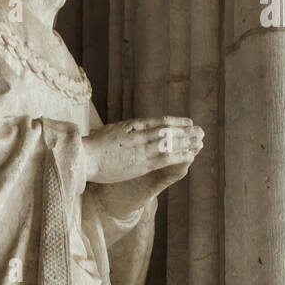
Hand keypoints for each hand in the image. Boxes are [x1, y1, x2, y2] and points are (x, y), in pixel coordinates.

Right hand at [84, 117, 203, 184]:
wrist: (84, 157)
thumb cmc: (89, 146)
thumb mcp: (107, 132)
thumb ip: (119, 131)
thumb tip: (120, 129)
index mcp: (131, 126)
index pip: (159, 122)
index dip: (175, 122)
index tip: (187, 122)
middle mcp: (139, 134)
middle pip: (169, 130)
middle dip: (186, 131)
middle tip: (200, 130)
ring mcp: (142, 148)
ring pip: (171, 142)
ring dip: (188, 141)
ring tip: (200, 140)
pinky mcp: (142, 163)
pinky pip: (166, 157)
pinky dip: (180, 154)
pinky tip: (191, 154)